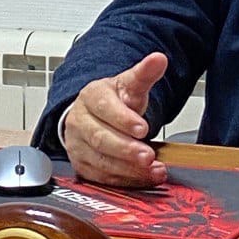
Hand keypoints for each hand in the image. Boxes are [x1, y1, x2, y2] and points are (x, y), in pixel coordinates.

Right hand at [63, 52, 168, 187]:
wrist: (94, 116)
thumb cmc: (113, 101)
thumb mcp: (129, 84)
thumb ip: (145, 73)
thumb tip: (159, 59)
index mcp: (91, 97)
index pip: (104, 108)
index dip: (123, 119)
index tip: (143, 128)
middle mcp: (80, 121)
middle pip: (100, 138)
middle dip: (126, 149)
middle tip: (148, 156)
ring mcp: (78, 145)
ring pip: (100, 161)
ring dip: (128, 169)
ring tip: (153, 169)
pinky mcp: (82, 166)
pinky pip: (101, 177)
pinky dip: (124, 180)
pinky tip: (143, 177)